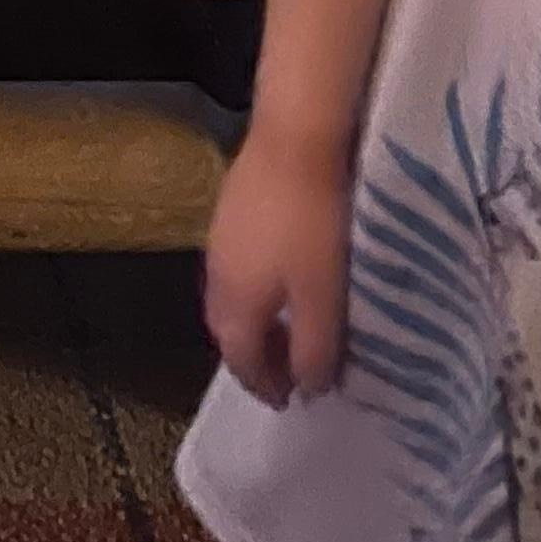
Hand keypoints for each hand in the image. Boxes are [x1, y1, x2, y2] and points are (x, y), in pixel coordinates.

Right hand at [204, 122, 351, 407]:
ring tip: (292, 328)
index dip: (264, 385)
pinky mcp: (233, 206)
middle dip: (255, 356)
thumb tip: (308, 388)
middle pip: (229, 328)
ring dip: (258, 321)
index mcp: (234, 302)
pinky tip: (286, 278)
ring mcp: (221, 236)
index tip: (290, 402)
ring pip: (233, 296)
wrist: (295, 138)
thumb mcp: (323, 300)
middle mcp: (217, 273)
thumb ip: (314, 351)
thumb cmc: (312, 227)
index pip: (239, 359)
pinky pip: (240, 267)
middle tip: (290, 372)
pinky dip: (259, 289)